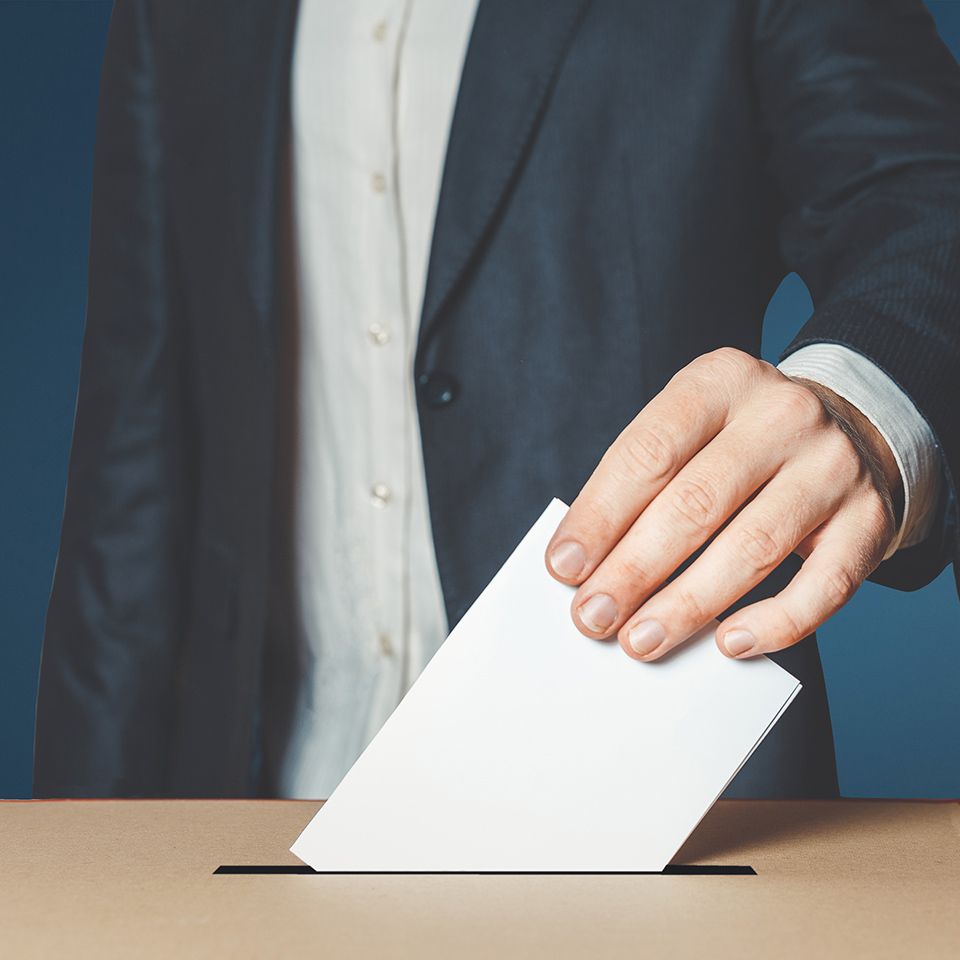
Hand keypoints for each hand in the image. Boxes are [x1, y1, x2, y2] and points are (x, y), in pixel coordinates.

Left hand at [544, 348, 901, 659]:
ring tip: (641, 639)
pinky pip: (823, 585)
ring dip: (688, 603)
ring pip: (752, 546)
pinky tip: (728, 643)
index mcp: (720, 381)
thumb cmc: (740, 441)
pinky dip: (774, 623)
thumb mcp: (690, 428)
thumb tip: (584, 563)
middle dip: (633, 569)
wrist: (850, 426)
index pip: (648, 452)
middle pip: (694, 503)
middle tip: (592, 616)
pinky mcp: (869, 521)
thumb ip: (642, 481)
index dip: (600, 515)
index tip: (564, 567)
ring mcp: (832, 466)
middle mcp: (781, 415)